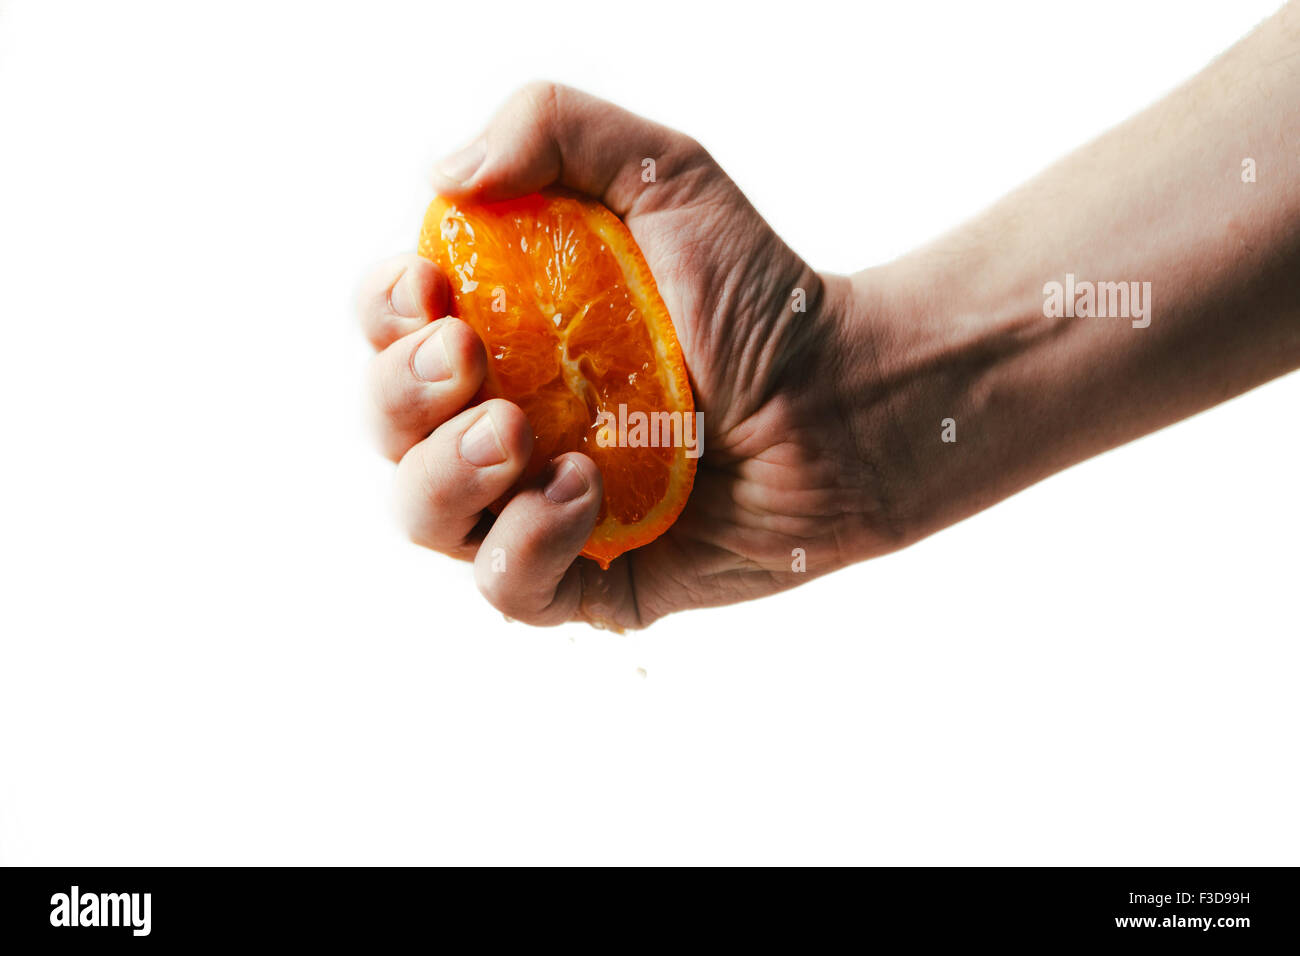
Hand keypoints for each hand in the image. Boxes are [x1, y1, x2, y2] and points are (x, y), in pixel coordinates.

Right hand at [357, 83, 897, 627]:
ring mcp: (536, 507)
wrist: (844, 401)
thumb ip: (555, 127)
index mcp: (503, 335)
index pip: (391, 330)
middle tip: (467, 360)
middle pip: (388, 425)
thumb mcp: (666, 175)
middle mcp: (503, 422)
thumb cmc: (757, 293)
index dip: (383, 312)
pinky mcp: (587, 580)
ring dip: (448, 473)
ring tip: (521, 433)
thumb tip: (444, 172)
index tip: (433, 290)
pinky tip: (584, 491)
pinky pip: (505, 588)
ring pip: (424, 517)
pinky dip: (524, 544)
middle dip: (403, 394)